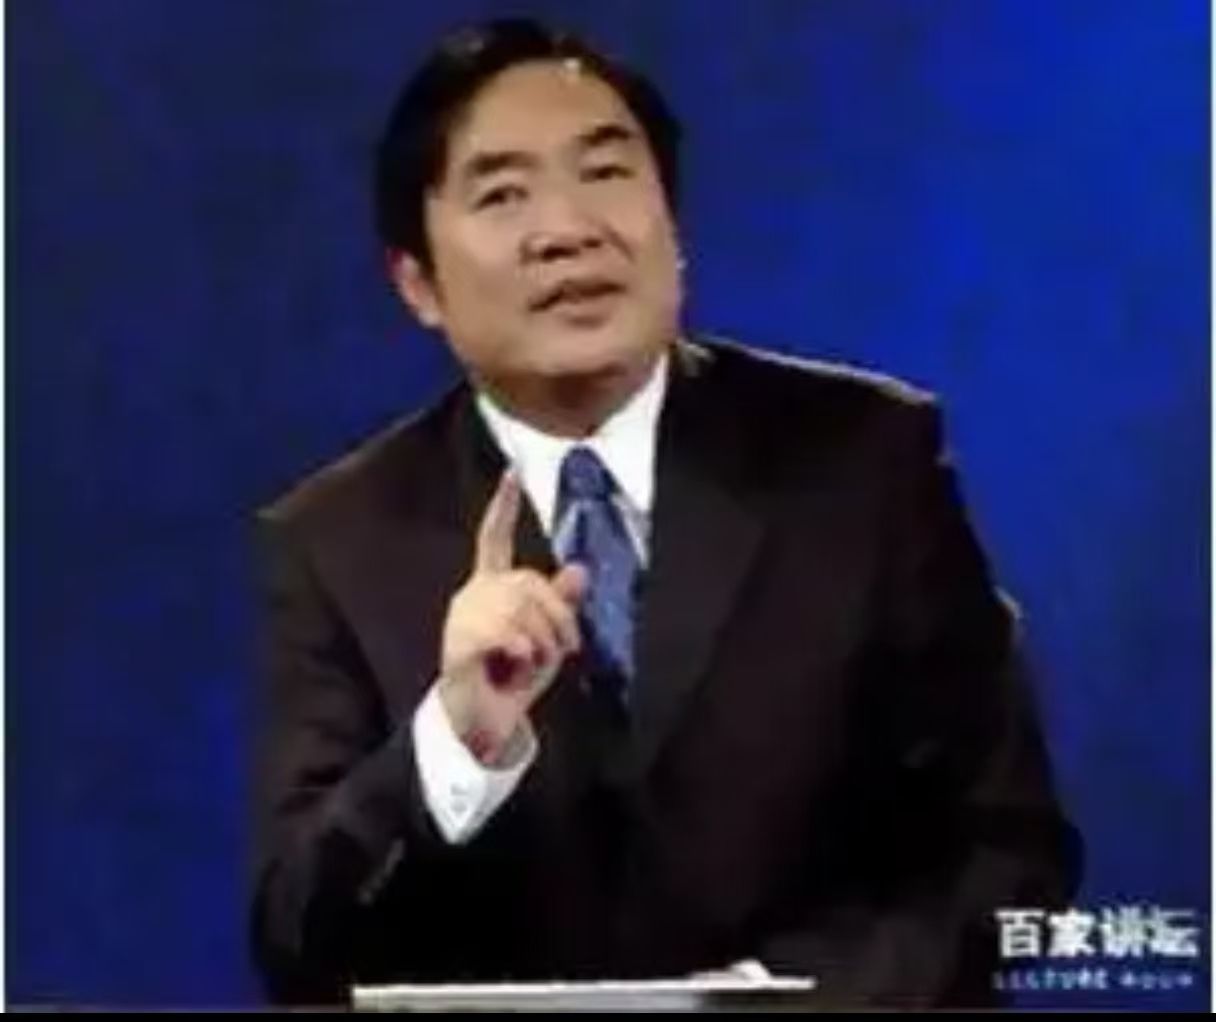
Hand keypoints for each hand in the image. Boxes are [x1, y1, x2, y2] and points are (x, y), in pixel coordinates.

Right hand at [437, 469, 587, 763]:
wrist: (485, 723)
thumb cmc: (513, 678)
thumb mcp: (548, 638)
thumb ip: (560, 604)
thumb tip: (579, 568)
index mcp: (491, 587)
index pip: (494, 538)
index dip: (503, 506)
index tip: (513, 472)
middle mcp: (473, 595)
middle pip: (529, 582)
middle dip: (558, 618)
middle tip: (563, 649)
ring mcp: (462, 618)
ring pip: (520, 609)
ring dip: (542, 641)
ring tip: (532, 664)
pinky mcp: (457, 645)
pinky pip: (504, 634)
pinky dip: (521, 651)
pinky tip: (516, 664)